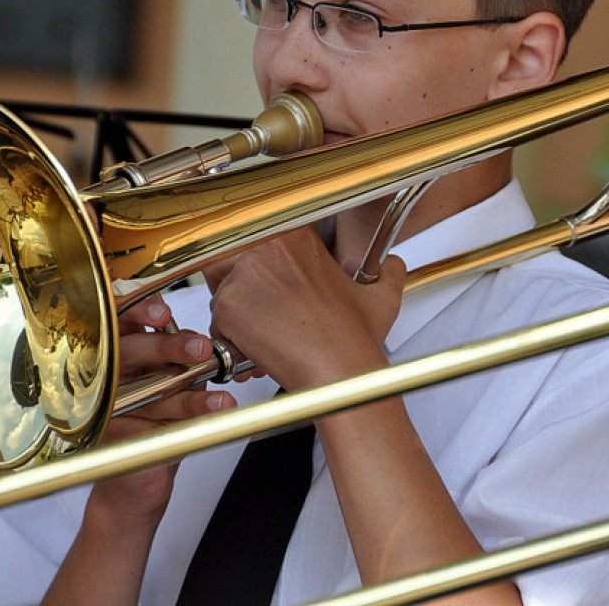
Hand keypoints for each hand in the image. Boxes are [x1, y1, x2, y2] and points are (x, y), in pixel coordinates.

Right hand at [89, 295, 235, 529]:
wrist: (138, 476)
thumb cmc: (154, 419)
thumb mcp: (169, 380)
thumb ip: (179, 357)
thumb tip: (203, 343)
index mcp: (116, 351)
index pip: (120, 321)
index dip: (137, 312)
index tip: (163, 314)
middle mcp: (103, 374)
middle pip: (127, 351)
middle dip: (166, 348)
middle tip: (201, 348)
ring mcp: (103, 405)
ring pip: (147, 393)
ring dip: (189, 398)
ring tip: (221, 400)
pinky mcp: (111, 436)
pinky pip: (152, 425)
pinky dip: (185, 424)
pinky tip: (210, 418)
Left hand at [204, 227, 405, 390]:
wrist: (339, 370)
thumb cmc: (354, 338)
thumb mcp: (382, 296)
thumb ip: (388, 272)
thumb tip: (391, 264)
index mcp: (298, 237)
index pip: (258, 240)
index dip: (260, 269)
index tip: (269, 288)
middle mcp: (268, 247)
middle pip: (234, 262)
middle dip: (244, 292)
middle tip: (266, 317)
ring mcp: (244, 275)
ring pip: (222, 293)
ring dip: (237, 317)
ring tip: (265, 339)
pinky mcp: (228, 305)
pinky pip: (217, 322)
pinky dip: (231, 341)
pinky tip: (258, 352)